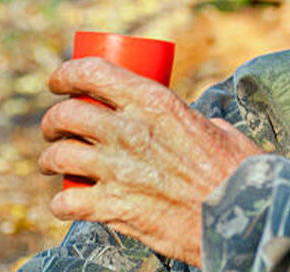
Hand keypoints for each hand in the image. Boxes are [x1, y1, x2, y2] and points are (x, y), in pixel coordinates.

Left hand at [38, 57, 262, 266]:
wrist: (240, 216)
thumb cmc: (236, 170)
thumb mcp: (215, 128)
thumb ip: (191, 121)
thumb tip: (183, 121)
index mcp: (155, 102)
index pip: (92, 73)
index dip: (67, 73)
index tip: (59, 81)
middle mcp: (129, 131)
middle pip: (66, 114)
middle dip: (53, 120)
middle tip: (56, 128)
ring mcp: (117, 170)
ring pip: (58, 156)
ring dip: (50, 160)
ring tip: (54, 164)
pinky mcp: (113, 207)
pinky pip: (65, 202)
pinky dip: (62, 203)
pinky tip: (69, 202)